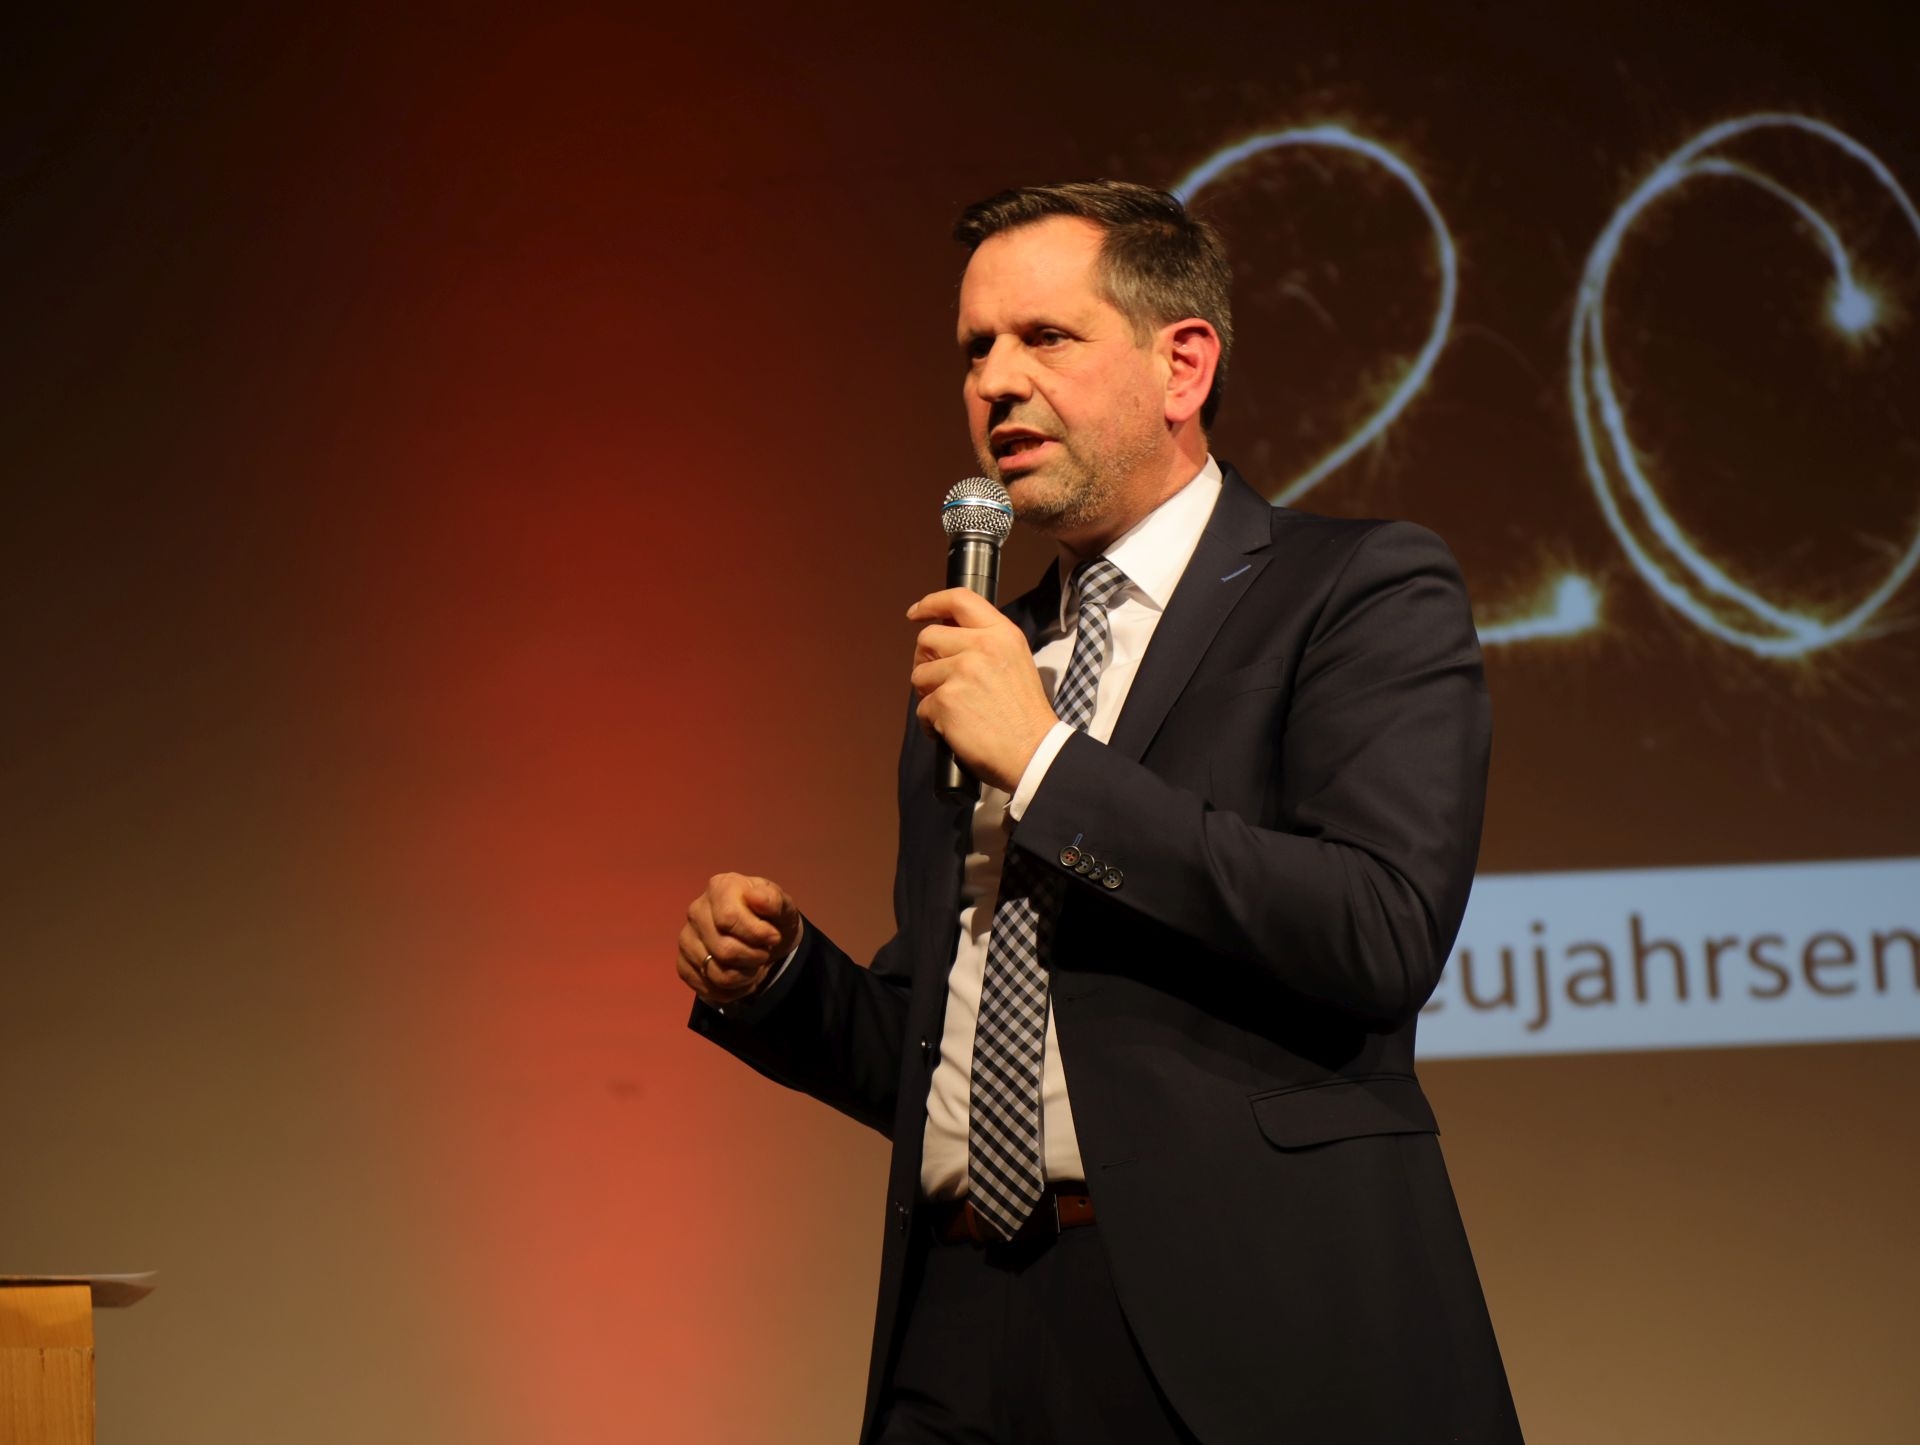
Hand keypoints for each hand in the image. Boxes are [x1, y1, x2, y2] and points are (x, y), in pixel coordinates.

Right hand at [676, 873, 801, 1006]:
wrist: (763, 939)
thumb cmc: (771, 918)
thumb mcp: (783, 907)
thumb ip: (774, 900)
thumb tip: (756, 897)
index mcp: (720, 887)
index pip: (729, 919)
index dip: (756, 934)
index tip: (773, 937)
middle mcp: (696, 910)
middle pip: (724, 950)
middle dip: (754, 958)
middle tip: (764, 953)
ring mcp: (686, 938)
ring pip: (716, 973)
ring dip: (745, 976)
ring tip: (753, 965)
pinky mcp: (683, 964)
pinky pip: (707, 988)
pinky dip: (732, 990)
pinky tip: (740, 976)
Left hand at [907, 588, 1057, 793]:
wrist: (1034, 751)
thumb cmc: (1025, 716)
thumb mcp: (1016, 661)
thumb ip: (986, 643)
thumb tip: (947, 637)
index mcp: (1002, 634)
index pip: (959, 599)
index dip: (932, 603)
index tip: (916, 613)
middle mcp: (982, 646)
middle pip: (928, 638)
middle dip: (925, 659)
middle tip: (936, 680)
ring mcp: (962, 672)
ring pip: (919, 675)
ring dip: (929, 695)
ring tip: (953, 711)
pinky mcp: (946, 700)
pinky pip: (921, 707)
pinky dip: (931, 723)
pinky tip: (952, 730)